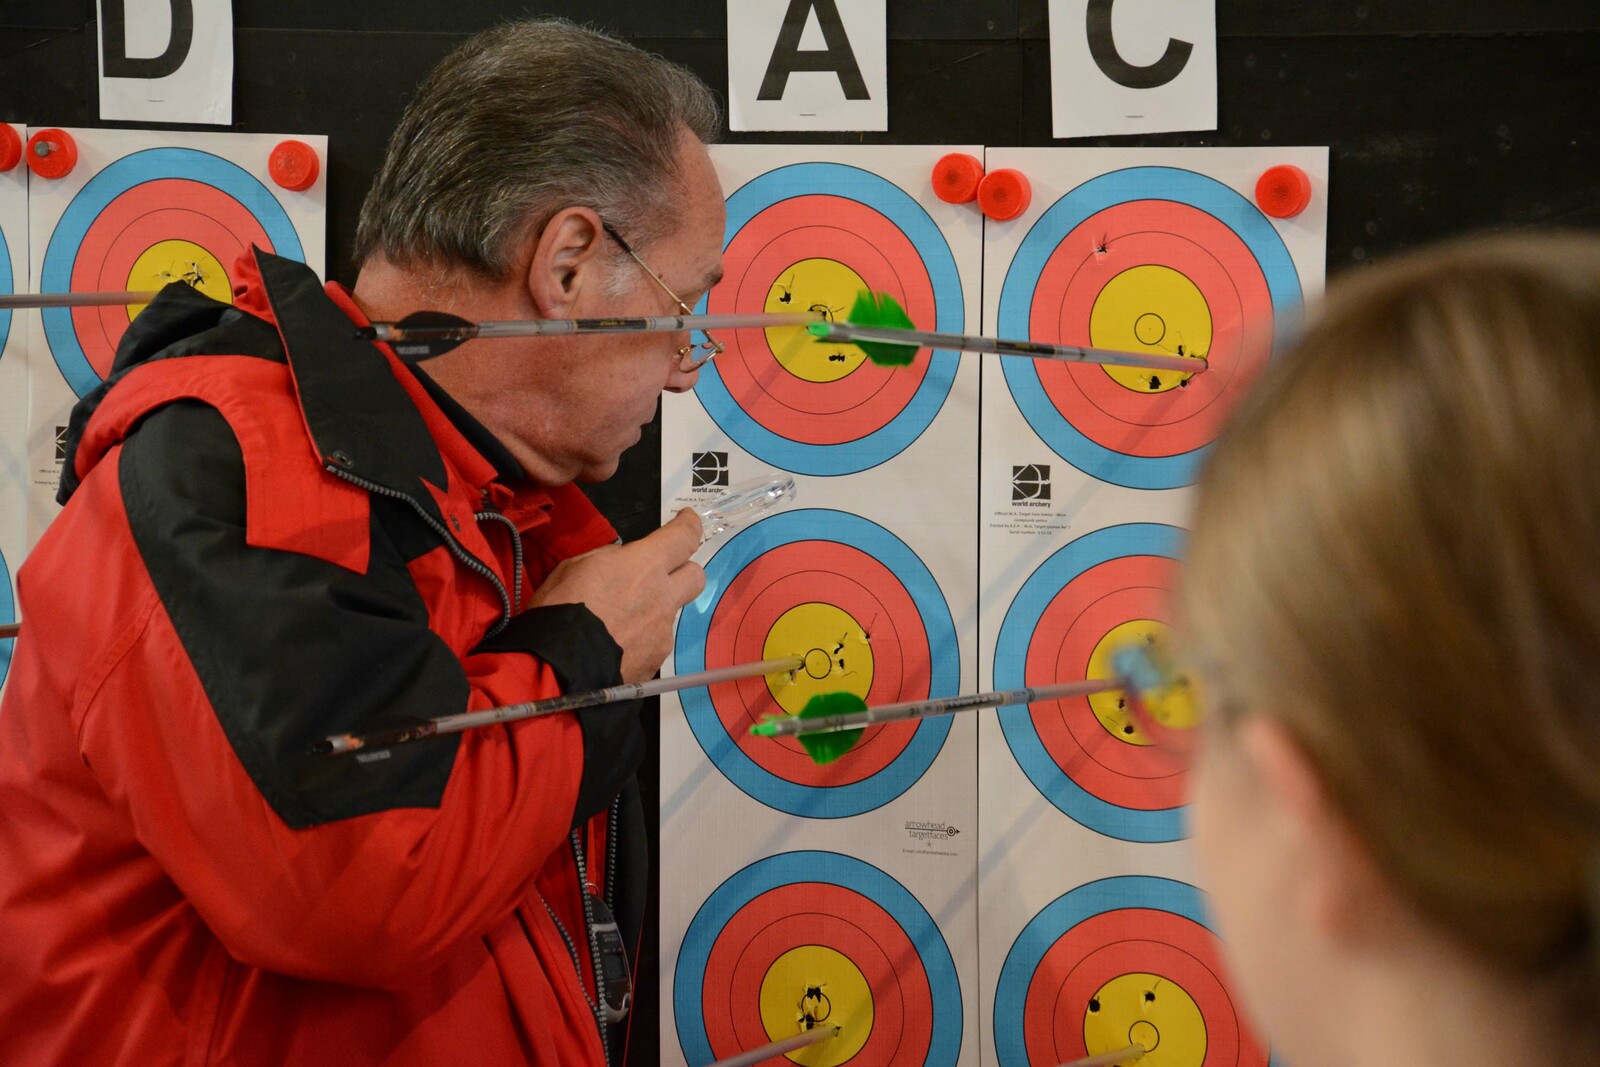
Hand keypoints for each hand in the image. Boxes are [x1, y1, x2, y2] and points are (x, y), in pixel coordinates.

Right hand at [529, 508, 705, 682]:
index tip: (687, 520)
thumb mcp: (574, 567)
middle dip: (683, 570)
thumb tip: (622, 561)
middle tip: (659, 573)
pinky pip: (655, 642)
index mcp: (644, 566)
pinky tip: (615, 646)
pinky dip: (640, 639)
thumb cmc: (559, 610)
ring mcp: (663, 632)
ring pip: (670, 613)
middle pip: (696, 576)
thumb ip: (609, 559)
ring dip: (652, 610)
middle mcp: (663, 597)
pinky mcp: (656, 661)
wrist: (556, 668)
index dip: (689, 525)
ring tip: (616, 622)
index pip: (684, 537)